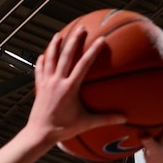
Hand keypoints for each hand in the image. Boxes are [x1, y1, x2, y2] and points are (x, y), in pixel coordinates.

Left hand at [26, 25, 124, 150]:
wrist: (38, 135)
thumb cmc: (62, 130)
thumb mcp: (85, 123)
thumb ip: (104, 119)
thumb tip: (123, 118)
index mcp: (70, 88)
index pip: (83, 64)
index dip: (93, 51)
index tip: (101, 39)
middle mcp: (57, 82)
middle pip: (66, 55)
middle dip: (74, 40)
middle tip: (82, 28)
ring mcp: (46, 83)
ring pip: (50, 59)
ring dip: (55, 45)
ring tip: (58, 35)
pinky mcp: (39, 88)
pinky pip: (39, 71)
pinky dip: (42, 61)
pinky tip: (43, 55)